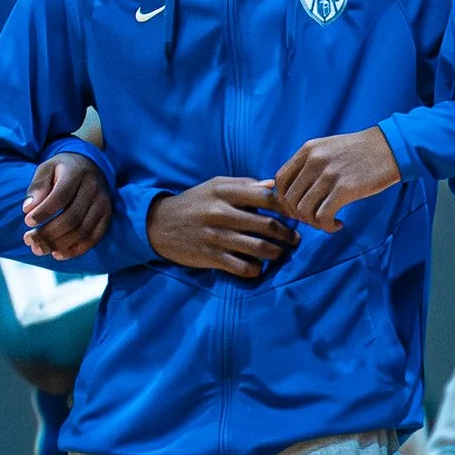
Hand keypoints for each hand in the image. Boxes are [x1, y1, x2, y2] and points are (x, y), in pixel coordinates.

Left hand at [23, 149, 112, 259]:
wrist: (90, 166)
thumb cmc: (63, 170)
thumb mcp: (47, 168)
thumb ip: (37, 186)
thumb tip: (28, 208)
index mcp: (77, 173)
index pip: (61, 196)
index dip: (44, 212)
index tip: (27, 222)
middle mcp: (94, 189)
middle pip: (72, 218)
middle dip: (48, 233)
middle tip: (29, 240)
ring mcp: (103, 204)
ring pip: (82, 231)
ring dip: (59, 245)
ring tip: (38, 249)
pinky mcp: (107, 217)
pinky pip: (93, 238)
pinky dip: (75, 250)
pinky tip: (57, 254)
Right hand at [145, 176, 298, 281]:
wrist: (159, 224)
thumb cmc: (194, 202)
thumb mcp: (215, 186)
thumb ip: (245, 185)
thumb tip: (274, 185)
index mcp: (225, 192)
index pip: (266, 197)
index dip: (286, 207)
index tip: (295, 214)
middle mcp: (221, 213)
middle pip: (267, 225)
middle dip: (287, 234)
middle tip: (294, 239)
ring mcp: (216, 236)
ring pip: (259, 248)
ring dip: (276, 252)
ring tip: (281, 252)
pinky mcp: (211, 257)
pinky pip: (242, 267)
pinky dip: (256, 269)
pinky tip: (259, 266)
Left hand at [274, 125, 401, 231]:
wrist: (390, 147)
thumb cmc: (360, 151)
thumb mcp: (328, 148)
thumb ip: (307, 164)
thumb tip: (280, 187)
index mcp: (308, 150)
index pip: (280, 181)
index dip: (285, 200)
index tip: (299, 207)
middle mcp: (314, 161)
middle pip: (289, 199)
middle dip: (299, 215)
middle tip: (314, 218)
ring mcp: (329, 174)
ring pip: (303, 210)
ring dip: (313, 223)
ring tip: (327, 221)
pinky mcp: (345, 188)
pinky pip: (323, 217)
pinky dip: (327, 226)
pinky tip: (338, 224)